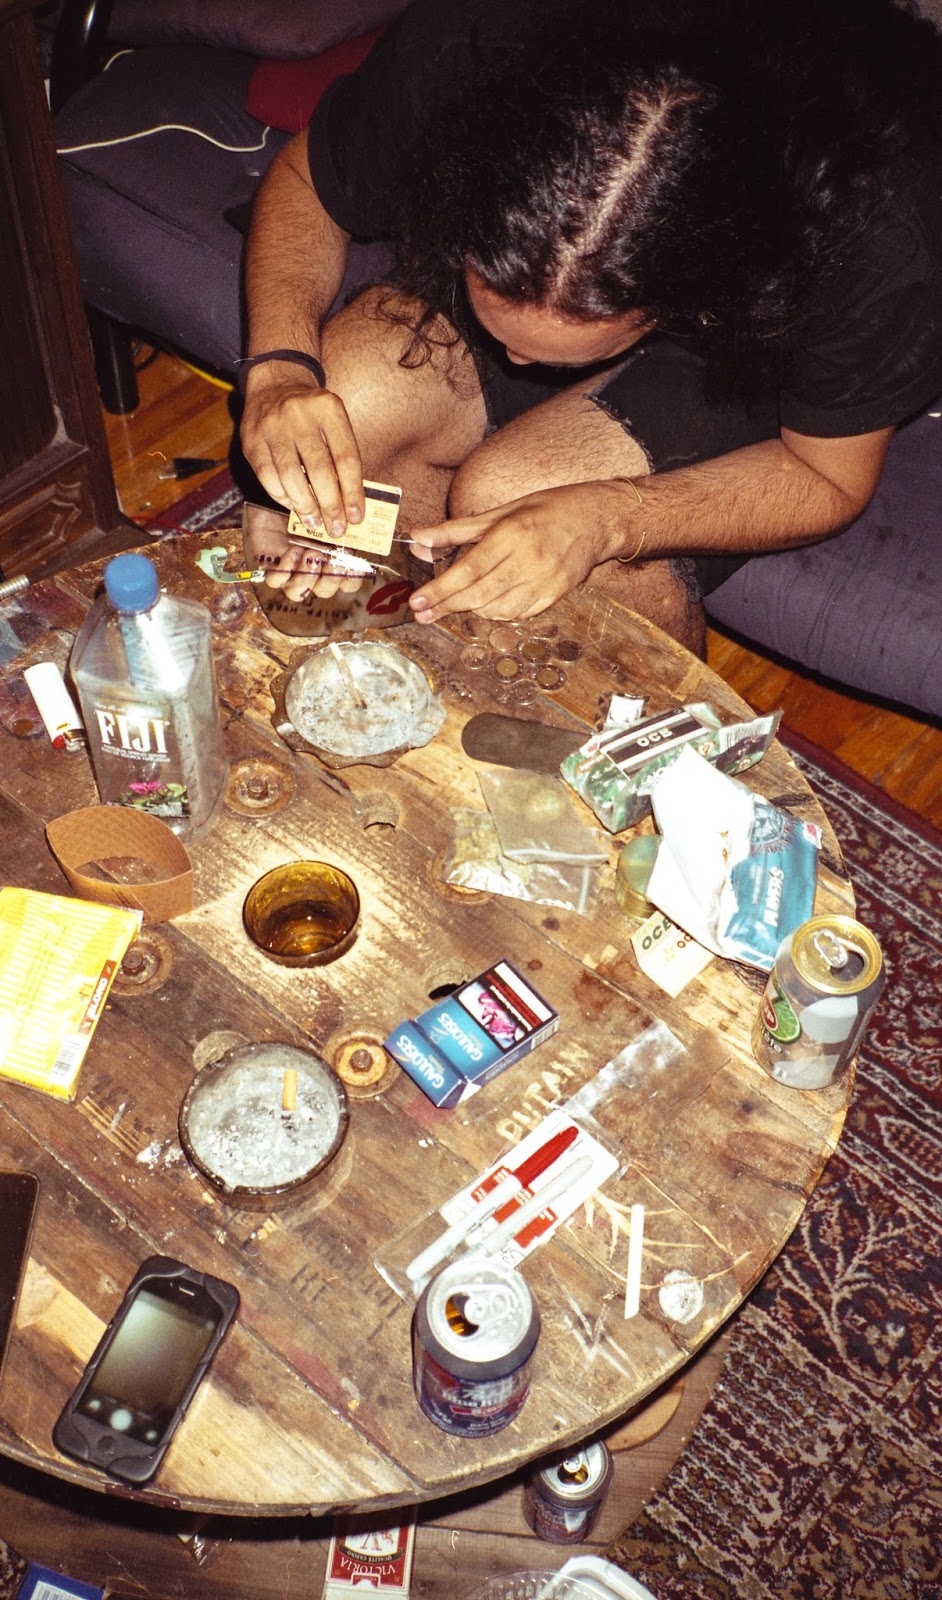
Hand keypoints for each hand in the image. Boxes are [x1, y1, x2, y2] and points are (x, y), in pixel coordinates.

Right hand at [239, 364, 368, 597]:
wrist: (274, 385)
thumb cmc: (312, 415)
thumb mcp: (333, 423)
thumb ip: (341, 457)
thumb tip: (348, 504)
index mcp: (329, 408)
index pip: (346, 457)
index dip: (353, 491)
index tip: (356, 516)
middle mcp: (300, 414)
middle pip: (319, 469)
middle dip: (330, 505)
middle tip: (336, 528)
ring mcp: (273, 426)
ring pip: (291, 476)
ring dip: (305, 506)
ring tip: (315, 523)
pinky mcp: (252, 439)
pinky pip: (268, 477)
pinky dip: (282, 497)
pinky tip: (294, 508)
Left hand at [243, 503, 364, 602]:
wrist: (279, 486)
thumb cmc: (311, 494)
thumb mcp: (333, 503)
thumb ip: (349, 516)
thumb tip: (364, 520)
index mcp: (333, 558)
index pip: (348, 582)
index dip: (352, 578)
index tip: (353, 563)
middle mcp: (313, 569)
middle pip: (325, 591)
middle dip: (330, 578)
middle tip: (330, 558)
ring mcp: (290, 570)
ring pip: (299, 593)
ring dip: (307, 576)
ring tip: (310, 553)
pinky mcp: (270, 565)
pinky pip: (276, 580)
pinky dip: (284, 570)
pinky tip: (292, 551)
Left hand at [408, 485, 616, 622]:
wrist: (597, 519)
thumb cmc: (546, 510)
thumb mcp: (501, 511)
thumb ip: (457, 529)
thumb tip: (418, 537)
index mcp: (512, 535)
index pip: (468, 570)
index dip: (440, 590)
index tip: (417, 602)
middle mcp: (529, 561)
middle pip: (479, 594)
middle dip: (447, 606)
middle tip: (422, 613)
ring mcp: (544, 582)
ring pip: (497, 610)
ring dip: (472, 610)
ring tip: (455, 603)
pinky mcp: (555, 596)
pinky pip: (518, 614)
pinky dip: (497, 613)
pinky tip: (487, 604)